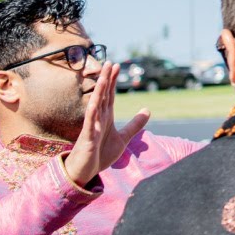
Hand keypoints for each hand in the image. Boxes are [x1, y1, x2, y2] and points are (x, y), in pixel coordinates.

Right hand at [63, 62, 149, 187]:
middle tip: (110, 62)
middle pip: (103, 95)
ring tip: (102, 76)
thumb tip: (148, 109)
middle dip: (106, 79)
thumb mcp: (123, 138)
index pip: (110, 95)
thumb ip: (135, 124)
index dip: (113, 81)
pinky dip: (92, 113)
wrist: (86, 172)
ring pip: (96, 105)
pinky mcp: (88, 138)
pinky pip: (90, 124)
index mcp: (106, 118)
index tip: (116, 66)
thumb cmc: (100, 154)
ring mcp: (92, 127)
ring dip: (99, 91)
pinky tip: (94, 103)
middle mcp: (98, 119)